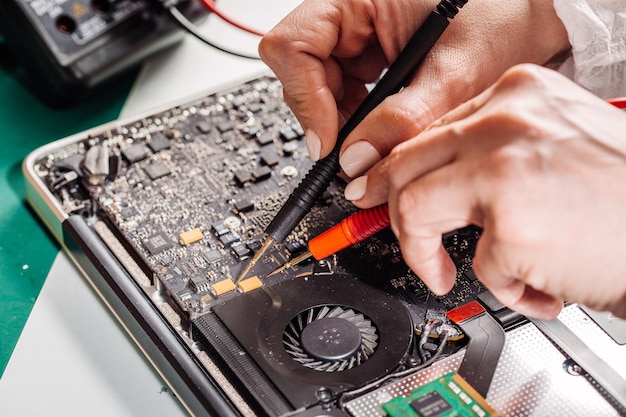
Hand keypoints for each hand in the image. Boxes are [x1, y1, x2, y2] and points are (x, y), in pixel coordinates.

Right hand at [259, 0, 569, 177]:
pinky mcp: (369, 54)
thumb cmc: (504, 19)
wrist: (534, 18)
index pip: (294, 46)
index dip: (304, 98)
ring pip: (316, 85)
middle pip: (299, 69)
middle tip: (354, 151)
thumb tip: (356, 163)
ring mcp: (357, 33)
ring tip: (378, 136)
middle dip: (324, 114)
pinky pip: (342, 91)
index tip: (328, 143)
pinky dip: (357, 117)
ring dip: (341, 119)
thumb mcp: (455, 74)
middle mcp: (351, 11)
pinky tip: (383, 124)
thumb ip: (402, 120)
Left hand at [345, 64, 625, 319]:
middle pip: (403, 168)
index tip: (374, 192)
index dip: (391, 171)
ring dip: (430, 258)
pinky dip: (508, 288)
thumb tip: (427, 180)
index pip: (424, 133)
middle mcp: (505, 121)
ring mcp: (505, 170)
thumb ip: (490, 153)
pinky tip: (546, 282)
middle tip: (409, 245)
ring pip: (415, 213)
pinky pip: (478, 268)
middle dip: (395, 217)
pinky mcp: (514, 225)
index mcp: (516, 93)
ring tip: (459, 274)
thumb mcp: (557, 143)